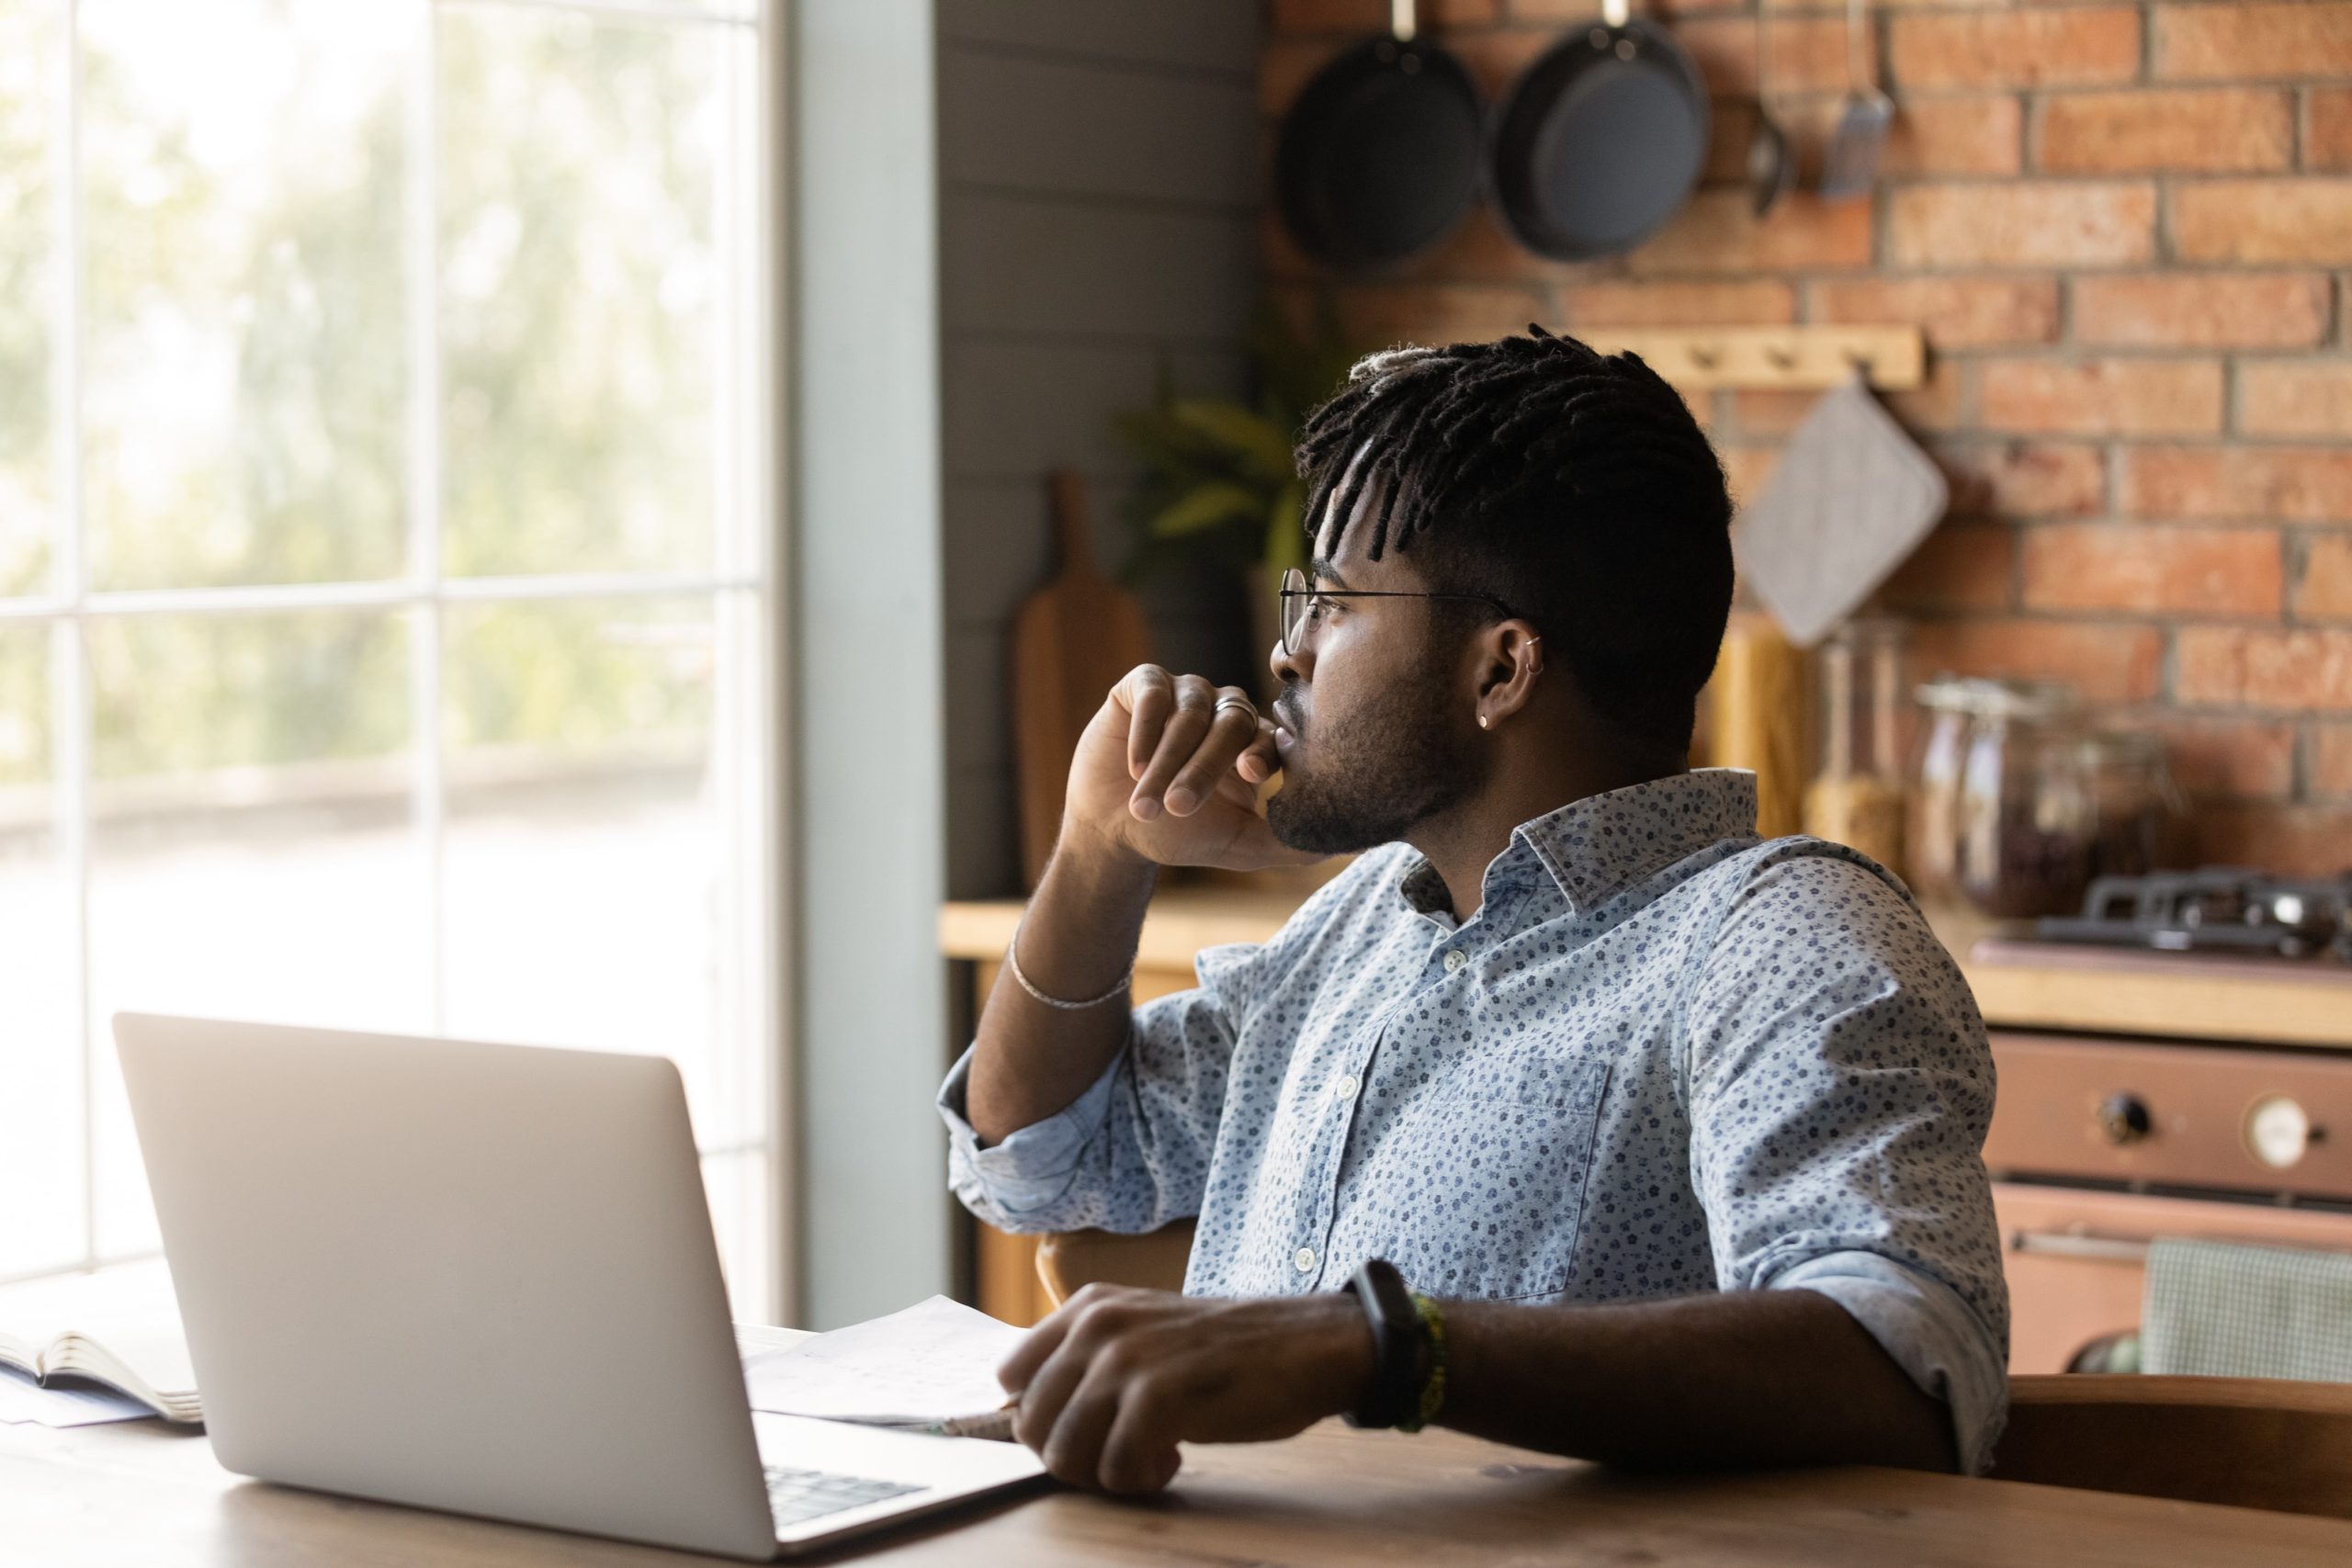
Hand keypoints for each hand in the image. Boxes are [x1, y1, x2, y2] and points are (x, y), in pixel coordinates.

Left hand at [996, 1285, 1372, 1494]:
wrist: (1303, 1346)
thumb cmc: (1223, 1351)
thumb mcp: (1143, 1334)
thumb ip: (1089, 1360)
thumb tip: (1030, 1416)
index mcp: (1088, 1307)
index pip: (1011, 1378)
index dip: (1041, 1418)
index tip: (1085, 1430)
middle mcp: (1097, 1326)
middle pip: (1031, 1424)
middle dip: (1071, 1456)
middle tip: (1119, 1455)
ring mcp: (1125, 1359)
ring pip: (1064, 1452)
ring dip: (1103, 1474)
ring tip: (1148, 1460)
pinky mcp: (1157, 1396)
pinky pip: (1114, 1469)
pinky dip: (1139, 1481)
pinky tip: (1173, 1459)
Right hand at [1060, 665, 1320, 873]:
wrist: (1113, 828)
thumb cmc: (1179, 834)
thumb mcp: (1238, 845)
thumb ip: (1289, 844)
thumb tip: (1354, 846)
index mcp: (1254, 742)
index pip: (1270, 736)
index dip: (1262, 752)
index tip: (1252, 776)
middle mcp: (1225, 710)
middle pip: (1231, 724)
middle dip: (1203, 769)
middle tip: (1179, 807)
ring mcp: (1186, 693)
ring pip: (1189, 714)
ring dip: (1166, 763)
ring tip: (1146, 806)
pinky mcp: (1144, 684)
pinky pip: (1154, 693)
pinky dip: (1146, 730)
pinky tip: (1134, 766)